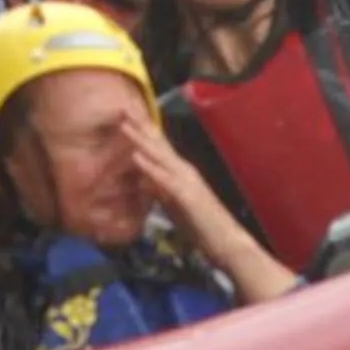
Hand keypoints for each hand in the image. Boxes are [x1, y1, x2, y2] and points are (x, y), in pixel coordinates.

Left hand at [121, 111, 224, 246]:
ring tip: (124, 125)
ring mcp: (186, 181)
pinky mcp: (186, 196)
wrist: (227, 242)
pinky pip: (164, 179)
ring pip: (160, 156)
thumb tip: (143, 181)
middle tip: (122, 107)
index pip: (160, 147)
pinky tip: (136, 156)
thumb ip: (160, 192)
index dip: (144, 130)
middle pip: (159, 144)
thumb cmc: (203, 227)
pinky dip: (149, 166)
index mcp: (182, 172)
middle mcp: (184, 170)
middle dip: (141, 126)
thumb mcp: (175, 206)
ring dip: (141, 140)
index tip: (127, 115)